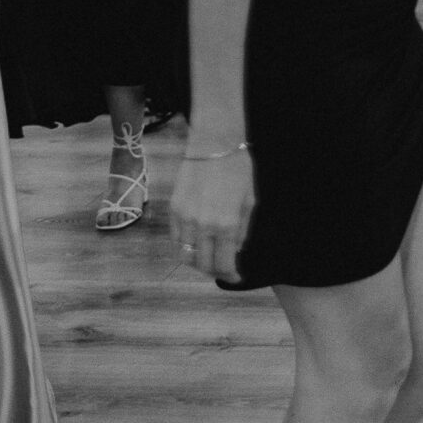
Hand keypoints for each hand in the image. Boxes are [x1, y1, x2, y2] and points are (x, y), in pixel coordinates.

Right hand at [170, 149, 254, 283]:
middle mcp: (202, 226)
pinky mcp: (173, 210)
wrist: (213, 145)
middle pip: (202, 264)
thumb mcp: (249, 202)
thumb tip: (235, 251)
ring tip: (208, 258)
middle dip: (214, 271)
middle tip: (223, 268)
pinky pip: (176, 239)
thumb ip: (242, 230)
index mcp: (226, 225)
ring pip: (185, 255)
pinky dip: (185, 247)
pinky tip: (195, 244)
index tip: (235, 277)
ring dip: (197, 262)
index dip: (230, 275)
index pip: (224, 263)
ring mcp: (185, 219)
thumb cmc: (238, 171)